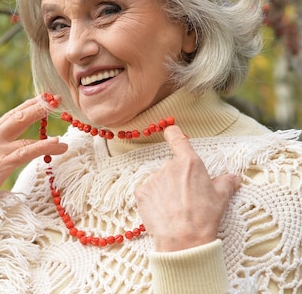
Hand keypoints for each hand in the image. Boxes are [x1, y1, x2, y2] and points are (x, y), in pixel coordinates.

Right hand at [0, 95, 67, 210]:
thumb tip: (12, 153)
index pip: (9, 116)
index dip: (27, 106)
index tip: (42, 98)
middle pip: (17, 115)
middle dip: (36, 104)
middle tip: (54, 96)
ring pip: (23, 128)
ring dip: (43, 119)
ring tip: (61, 113)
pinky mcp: (0, 164)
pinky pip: (26, 151)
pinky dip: (44, 145)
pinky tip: (57, 143)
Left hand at [134, 125, 240, 251]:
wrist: (184, 240)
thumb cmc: (205, 217)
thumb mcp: (221, 197)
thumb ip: (226, 182)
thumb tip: (234, 177)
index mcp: (189, 162)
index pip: (176, 138)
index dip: (174, 134)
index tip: (172, 132)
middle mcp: (168, 166)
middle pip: (171, 166)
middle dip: (177, 178)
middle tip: (186, 197)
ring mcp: (153, 179)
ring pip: (159, 180)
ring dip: (165, 190)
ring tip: (175, 208)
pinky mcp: (141, 192)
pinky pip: (147, 192)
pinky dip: (153, 199)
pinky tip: (162, 211)